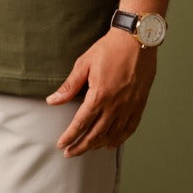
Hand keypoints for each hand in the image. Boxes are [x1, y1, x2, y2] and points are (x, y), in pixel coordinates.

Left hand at [47, 28, 157, 156]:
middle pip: (96, 134)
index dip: (70, 136)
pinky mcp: (140, 104)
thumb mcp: (84, 64)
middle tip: (70, 153)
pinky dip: (120, 139)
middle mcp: (115, 105)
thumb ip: (69, 86)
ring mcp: (129, 106)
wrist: (137, 39)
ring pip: (113, 134)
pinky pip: (130, 128)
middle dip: (81, 146)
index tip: (61, 145)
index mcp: (99, 95)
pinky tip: (112, 143)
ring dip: (98, 145)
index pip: (81, 123)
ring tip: (88, 148)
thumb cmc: (109, 48)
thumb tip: (52, 101)